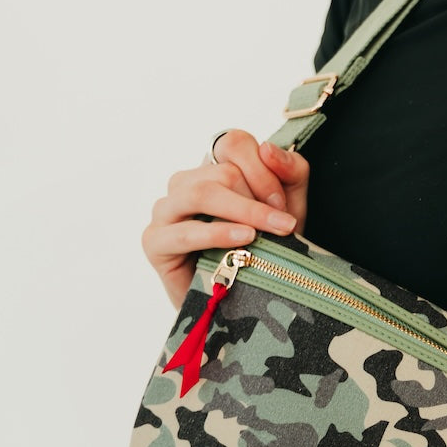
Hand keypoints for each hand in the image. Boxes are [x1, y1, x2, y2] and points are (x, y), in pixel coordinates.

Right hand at [142, 130, 309, 307]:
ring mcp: (166, 210)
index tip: (285, 207)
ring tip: (269, 232)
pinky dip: (217, 235)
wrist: (247, 303)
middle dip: (259, 198)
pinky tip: (244, 242)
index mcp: (213, 168)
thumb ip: (291, 172)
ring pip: (201, 192)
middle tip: (285, 226)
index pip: (233, 142)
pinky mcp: (155, 241)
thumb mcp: (290, 209)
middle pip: (222, 171)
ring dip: (243, 212)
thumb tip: (267, 148)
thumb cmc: (268, 252)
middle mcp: (186, 183)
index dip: (264, 171)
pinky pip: (185, 231)